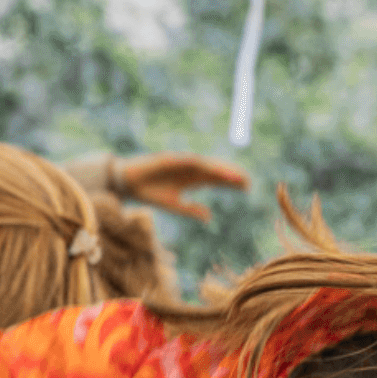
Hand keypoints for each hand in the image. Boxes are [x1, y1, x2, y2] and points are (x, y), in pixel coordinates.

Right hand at [113, 151, 249, 219]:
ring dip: (220, 169)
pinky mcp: (168, 159)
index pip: (217, 179)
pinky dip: (199, 164)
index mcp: (192, 180)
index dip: (231, 183)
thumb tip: (209, 217)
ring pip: (205, 165)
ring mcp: (180, 163)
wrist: (128, 183)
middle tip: (248, 182)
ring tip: (235, 176)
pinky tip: (211, 168)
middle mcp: (189, 170)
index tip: (247, 188)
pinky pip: (186, 161)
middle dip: (231, 176)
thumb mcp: (174, 205)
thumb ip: (191, 210)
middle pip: (215, 171)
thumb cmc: (150, 192)